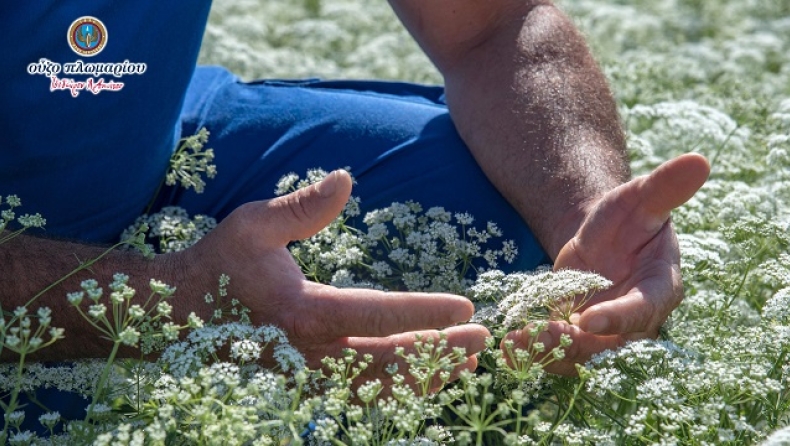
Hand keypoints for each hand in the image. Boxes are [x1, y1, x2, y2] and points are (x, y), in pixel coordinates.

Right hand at [173, 170, 489, 385]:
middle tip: (482, 340)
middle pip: (388, 361)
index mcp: (302, 312)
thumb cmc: (220, 266)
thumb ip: (302, 207)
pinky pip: (359, 396)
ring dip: (425, 376)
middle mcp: (309, 354)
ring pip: (378, 387)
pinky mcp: (304, 387)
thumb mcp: (253, 225)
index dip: (425, 312)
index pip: (377, 314)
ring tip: (465, 363)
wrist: (176, 316)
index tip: (466, 307)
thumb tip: (346, 178)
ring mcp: (307, 378)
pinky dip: (397, 390)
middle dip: (440, 351)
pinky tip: (424, 380)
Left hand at [503, 153, 710, 374]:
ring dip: (548, 352)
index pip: (643, 311)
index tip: (587, 320)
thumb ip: (665, 187)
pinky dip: (534, 352)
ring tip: (515, 342)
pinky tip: (508, 344)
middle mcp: (636, 321)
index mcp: (659, 288)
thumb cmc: (628, 216)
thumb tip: (699, 160)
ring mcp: (606, 334)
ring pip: (580, 355)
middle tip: (542, 335)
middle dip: (575, 345)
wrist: (600, 237)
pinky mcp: (579, 338)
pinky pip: (559, 354)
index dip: (618, 319)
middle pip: (609, 345)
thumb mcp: (640, 199)